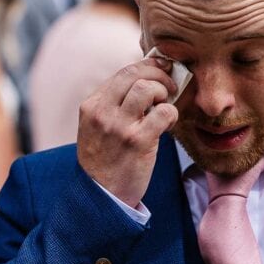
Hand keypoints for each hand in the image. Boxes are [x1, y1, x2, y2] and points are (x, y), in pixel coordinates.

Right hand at [77, 57, 178, 206]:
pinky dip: (172, 114)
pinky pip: (164, 112)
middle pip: (135, 73)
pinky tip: (167, 125)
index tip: (164, 69)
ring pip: (147, 88)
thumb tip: (148, 79)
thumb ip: (116, 104)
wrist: (100, 197)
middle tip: (171, 87)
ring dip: (164, 93)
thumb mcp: (99, 127)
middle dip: (159, 74)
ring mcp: (119, 126)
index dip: (149, 66)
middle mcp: (102, 112)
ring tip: (166, 106)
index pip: (123, 72)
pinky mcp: (137, 141)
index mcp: (92, 106)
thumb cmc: (106, 160)